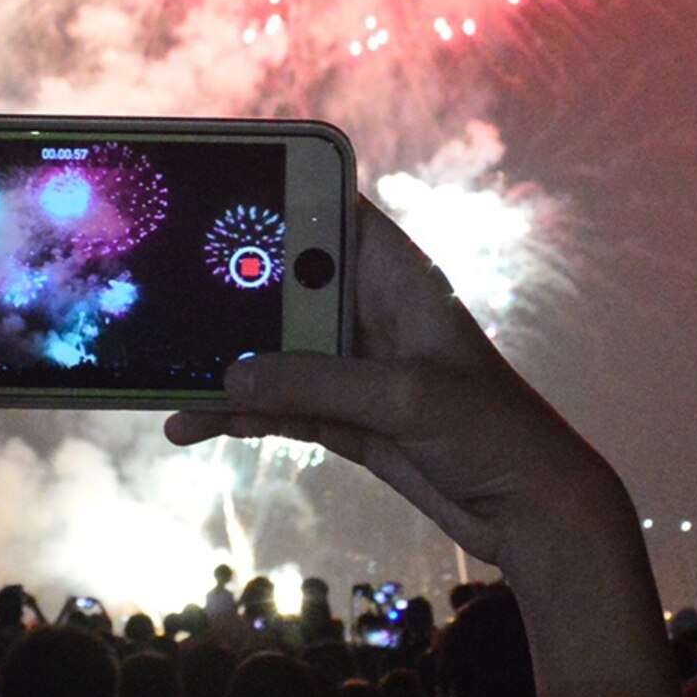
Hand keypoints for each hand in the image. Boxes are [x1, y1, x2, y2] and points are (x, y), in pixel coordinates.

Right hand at [164, 200, 626, 573]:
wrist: (532, 515)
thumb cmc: (495, 435)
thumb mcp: (406, 398)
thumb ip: (318, 382)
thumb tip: (232, 377)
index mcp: (401, 282)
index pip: (337, 215)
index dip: (288, 195)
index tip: (224, 181)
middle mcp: (373, 316)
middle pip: (287, 285)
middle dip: (231, 288)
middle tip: (165, 284)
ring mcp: (356, 370)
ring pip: (273, 353)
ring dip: (224, 364)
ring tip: (165, 369)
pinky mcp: (346, 420)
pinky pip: (276, 406)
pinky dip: (235, 415)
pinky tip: (191, 422)